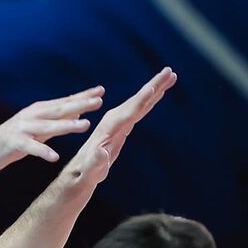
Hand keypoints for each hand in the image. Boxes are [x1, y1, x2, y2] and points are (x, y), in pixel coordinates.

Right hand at [0, 87, 105, 175]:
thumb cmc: (15, 141)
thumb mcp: (38, 128)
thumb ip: (56, 121)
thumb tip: (77, 114)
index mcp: (38, 110)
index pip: (64, 101)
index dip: (82, 96)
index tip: (100, 91)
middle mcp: (32, 115)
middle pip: (59, 109)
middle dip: (80, 105)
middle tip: (99, 101)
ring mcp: (23, 128)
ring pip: (49, 126)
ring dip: (68, 125)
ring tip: (85, 125)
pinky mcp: (14, 143)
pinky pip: (32, 148)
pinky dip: (43, 152)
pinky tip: (55, 157)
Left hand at [65, 67, 176, 182]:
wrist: (77, 176)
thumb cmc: (84, 176)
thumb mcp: (90, 172)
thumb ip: (95, 163)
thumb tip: (102, 152)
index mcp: (108, 129)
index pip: (129, 111)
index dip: (143, 99)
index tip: (155, 86)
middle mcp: (112, 121)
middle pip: (137, 101)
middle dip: (154, 86)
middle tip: (170, 71)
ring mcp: (116, 123)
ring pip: (139, 102)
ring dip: (155, 89)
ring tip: (170, 76)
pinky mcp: (119, 127)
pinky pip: (137, 110)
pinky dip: (149, 100)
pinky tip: (158, 94)